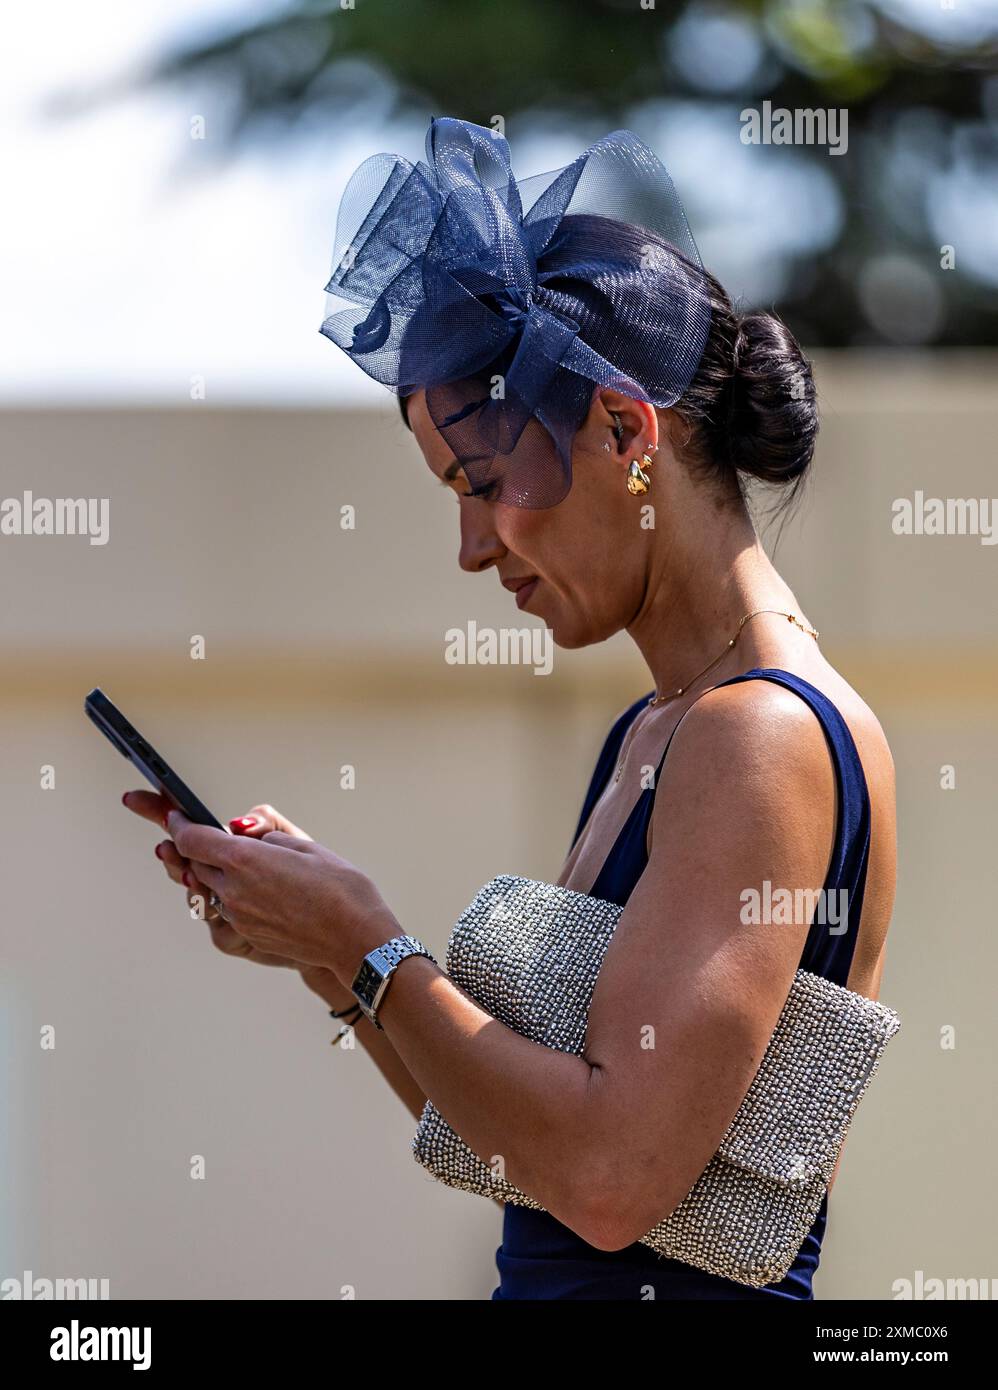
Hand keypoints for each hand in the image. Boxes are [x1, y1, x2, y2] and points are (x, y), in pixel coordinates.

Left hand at [121, 791, 355, 1004]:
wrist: (356, 938)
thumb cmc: (341, 889)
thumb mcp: (306, 844)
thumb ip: (266, 833)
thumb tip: (242, 828)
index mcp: (245, 861)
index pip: (191, 839)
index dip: (178, 823)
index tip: (174, 814)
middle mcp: (233, 891)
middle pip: (194, 864)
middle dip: (189, 847)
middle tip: (186, 831)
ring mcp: (239, 917)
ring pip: (208, 889)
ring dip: (208, 872)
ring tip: (217, 859)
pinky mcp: (249, 936)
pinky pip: (226, 910)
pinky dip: (227, 893)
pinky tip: (245, 886)